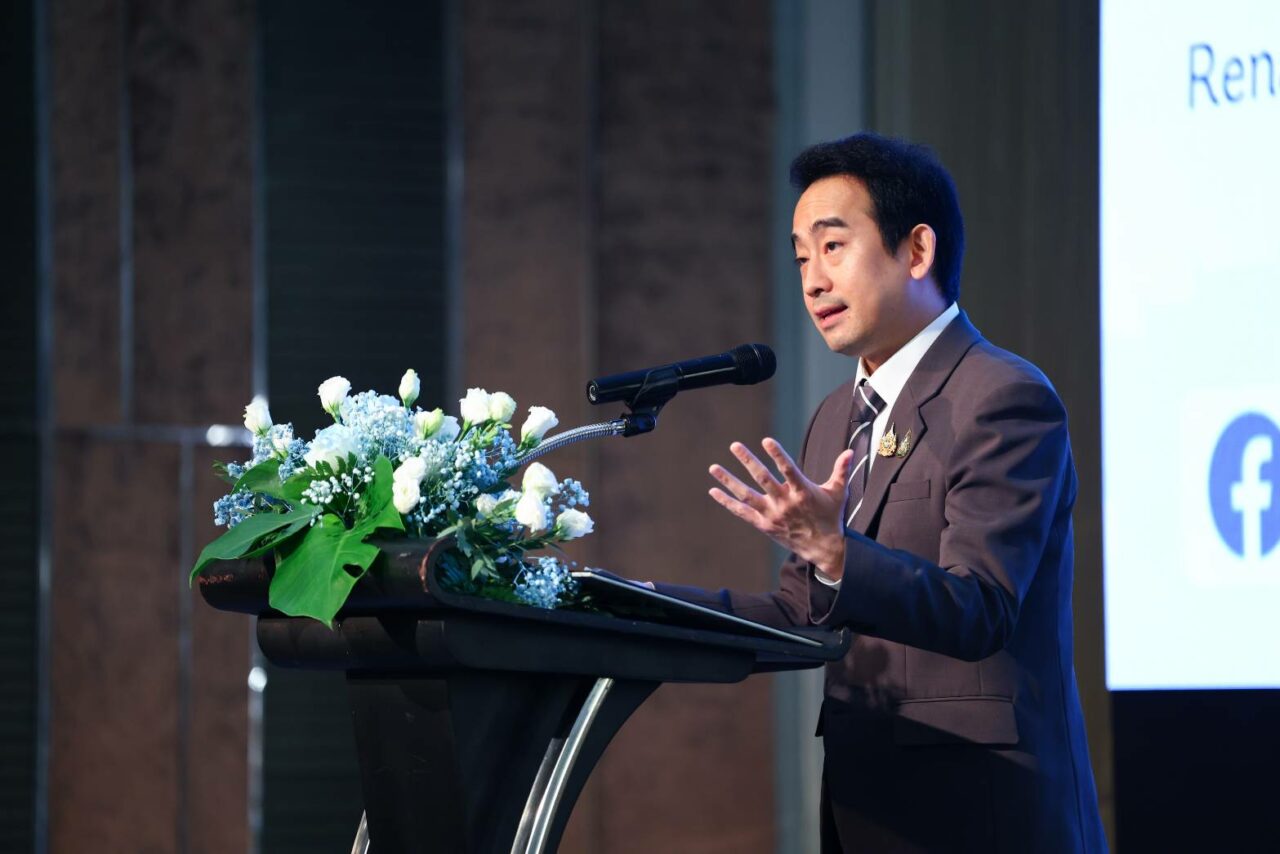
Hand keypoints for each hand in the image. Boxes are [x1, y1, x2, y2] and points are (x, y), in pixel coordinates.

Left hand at [708, 438, 853, 579]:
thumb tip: (850, 451)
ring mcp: (772, 514)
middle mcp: (785, 503)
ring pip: (746, 495)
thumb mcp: (838, 493)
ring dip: (728, 480)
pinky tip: (714, 491)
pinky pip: (742, 512)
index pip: (788, 469)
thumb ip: (841, 470)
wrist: (823, 547)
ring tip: (713, 467)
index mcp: (803, 492)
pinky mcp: (764, 525)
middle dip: (748, 461)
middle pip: (763, 479)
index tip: (766, 440)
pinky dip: (727, 502)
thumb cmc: (830, 516)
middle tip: (734, 445)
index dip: (777, 454)